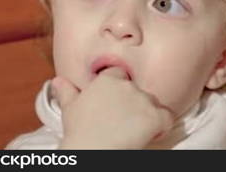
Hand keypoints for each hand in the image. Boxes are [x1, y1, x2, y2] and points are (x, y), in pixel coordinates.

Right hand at [52, 68, 172, 148]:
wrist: (92, 150)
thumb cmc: (79, 132)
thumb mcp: (70, 109)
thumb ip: (67, 92)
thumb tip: (58, 81)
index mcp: (107, 80)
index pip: (120, 76)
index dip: (119, 91)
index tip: (115, 106)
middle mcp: (127, 85)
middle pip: (139, 92)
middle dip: (134, 106)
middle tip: (122, 124)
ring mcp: (143, 100)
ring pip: (154, 105)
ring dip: (147, 117)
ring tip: (132, 132)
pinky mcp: (155, 116)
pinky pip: (167, 119)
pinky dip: (162, 128)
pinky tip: (149, 136)